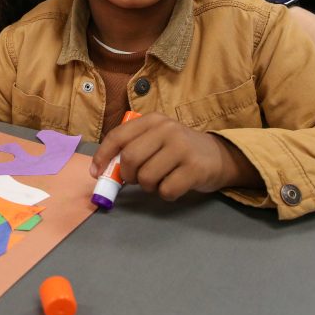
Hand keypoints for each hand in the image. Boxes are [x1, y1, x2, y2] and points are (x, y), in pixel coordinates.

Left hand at [90, 113, 260, 200]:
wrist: (218, 156)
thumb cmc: (178, 150)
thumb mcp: (156, 139)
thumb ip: (132, 147)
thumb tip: (101, 171)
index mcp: (153, 120)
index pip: (118, 135)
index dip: (102, 155)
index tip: (96, 172)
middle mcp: (167, 129)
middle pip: (130, 158)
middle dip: (128, 175)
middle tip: (136, 179)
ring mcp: (182, 148)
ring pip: (147, 177)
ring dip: (148, 186)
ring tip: (159, 180)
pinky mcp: (195, 168)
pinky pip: (166, 190)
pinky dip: (166, 194)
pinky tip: (175, 185)